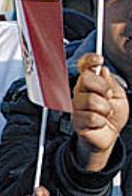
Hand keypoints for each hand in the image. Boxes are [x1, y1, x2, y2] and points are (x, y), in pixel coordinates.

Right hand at [72, 54, 128, 171]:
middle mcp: (80, 93)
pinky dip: (101, 121)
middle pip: (85, 79)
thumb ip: (109, 82)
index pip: (84, 66)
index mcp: (89, 84)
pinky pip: (92, 117)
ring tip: (105, 113)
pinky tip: (99, 122)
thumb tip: (102, 70)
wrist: (109, 136)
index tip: (98, 59)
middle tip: (108, 97)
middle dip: (103, 88)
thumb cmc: (112, 116)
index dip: (89, 60)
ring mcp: (77, 107)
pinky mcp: (77, 121)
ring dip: (104, 108)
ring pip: (90, 99)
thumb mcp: (118, 95)